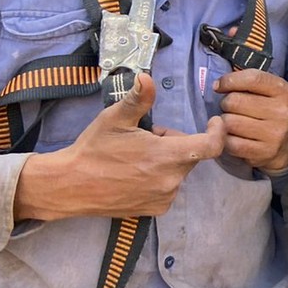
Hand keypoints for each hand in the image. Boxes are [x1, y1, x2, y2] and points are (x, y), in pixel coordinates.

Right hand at [13, 74, 224, 221]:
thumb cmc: (93, 149)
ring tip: (137, 157)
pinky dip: (159, 178)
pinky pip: (168, 188)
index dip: (218, 132)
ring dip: (167, 161)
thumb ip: (138, 99)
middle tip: (148, 137)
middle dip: (175, 142)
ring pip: (178, 171)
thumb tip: (146, 76)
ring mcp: (165, 197)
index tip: (214, 122)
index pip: (211, 146)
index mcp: (166, 156)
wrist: (69, 186)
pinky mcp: (156, 210)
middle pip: (190, 155)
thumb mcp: (115, 119)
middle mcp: (171, 180)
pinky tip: (135, 175)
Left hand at [212, 68, 287, 172]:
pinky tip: (235, 137)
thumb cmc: (266, 110)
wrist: (283, 143)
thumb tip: (217, 85)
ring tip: (235, 123)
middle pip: (234, 101)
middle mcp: (282, 112)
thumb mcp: (265, 90)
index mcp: (284, 92)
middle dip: (226, 104)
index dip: (229, 80)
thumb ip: (246, 81)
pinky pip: (229, 142)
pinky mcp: (264, 152)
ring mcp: (275, 133)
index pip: (253, 78)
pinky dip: (226, 139)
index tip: (219, 86)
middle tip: (234, 110)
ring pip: (229, 122)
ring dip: (225, 123)